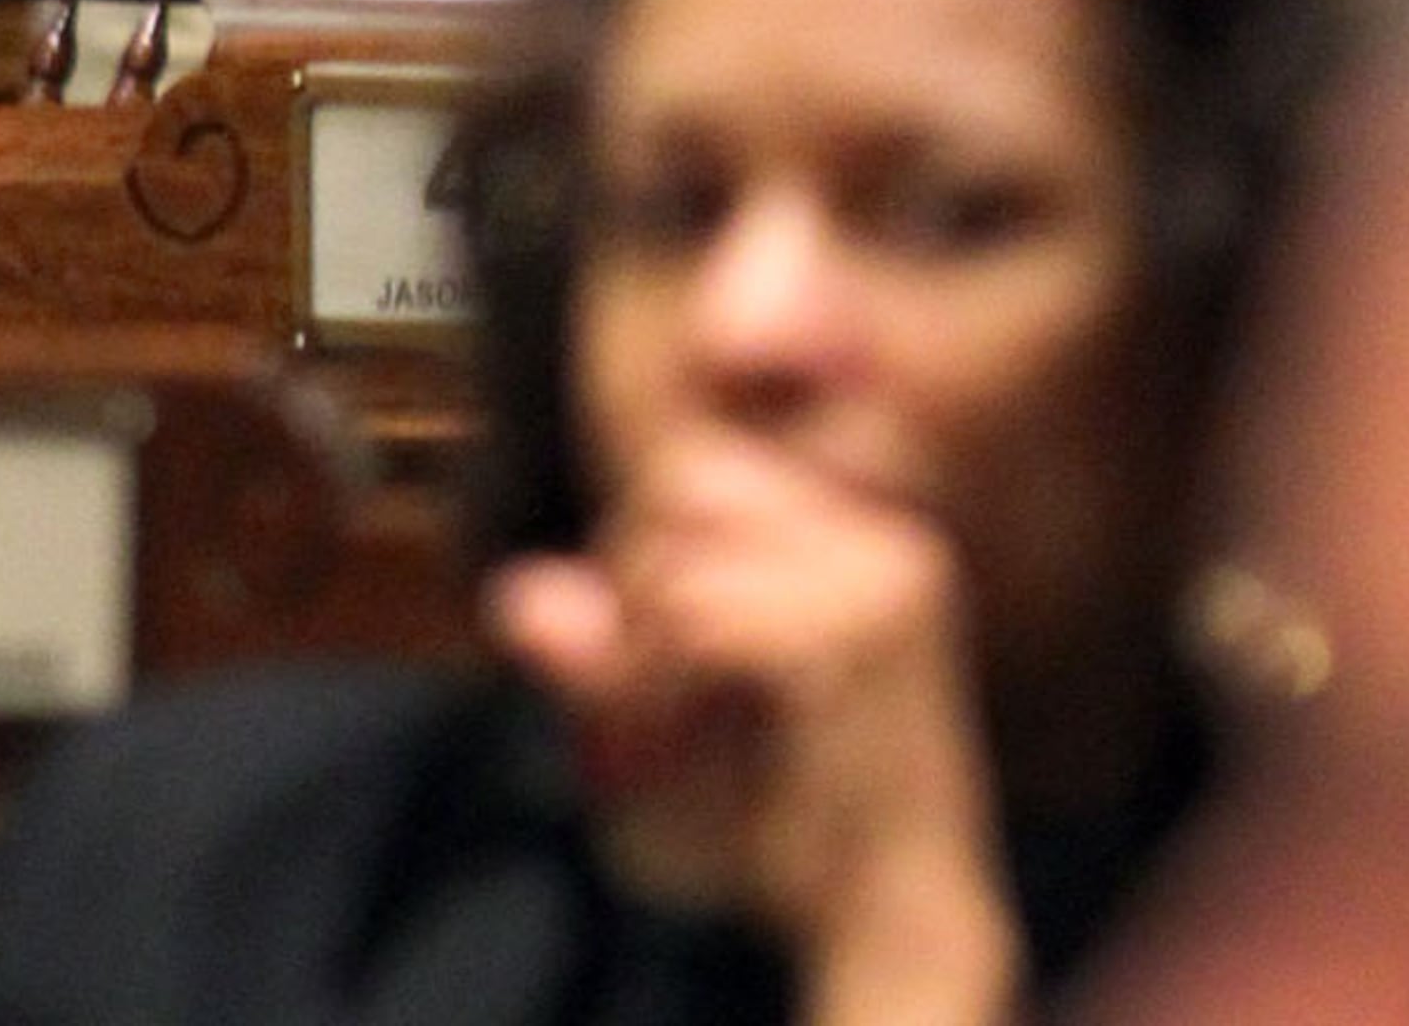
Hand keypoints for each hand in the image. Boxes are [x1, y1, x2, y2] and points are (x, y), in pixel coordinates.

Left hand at [485, 431, 1024, 1025]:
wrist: (895, 929)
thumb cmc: (792, 846)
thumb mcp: (682, 740)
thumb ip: (606, 660)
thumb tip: (513, 594)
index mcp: (862, 543)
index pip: (699, 479)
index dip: (640, 565)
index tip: (643, 674)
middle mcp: (880, 539)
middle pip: (681, 493)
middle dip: (630, 600)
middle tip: (641, 720)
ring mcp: (876, 576)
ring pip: (676, 566)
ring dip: (635, 668)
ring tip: (658, 752)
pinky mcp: (852, 631)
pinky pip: (694, 624)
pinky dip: (658, 699)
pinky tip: (676, 764)